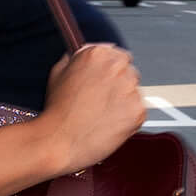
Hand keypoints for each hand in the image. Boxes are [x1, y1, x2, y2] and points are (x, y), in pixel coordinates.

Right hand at [38, 43, 145, 174]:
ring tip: (102, 115)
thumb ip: (76, 59)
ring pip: (135, 92)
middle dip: (119, 85)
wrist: (59, 141)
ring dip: (123, 101)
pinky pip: (138, 112)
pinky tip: (108, 124)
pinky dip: (127, 119)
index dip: (111, 71)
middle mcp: (116, 67)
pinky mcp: (138, 111)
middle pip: (129, 72)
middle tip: (101, 101)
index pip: (118, 55)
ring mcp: (129, 89)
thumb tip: (82, 55)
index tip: (106, 80)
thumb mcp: (58, 73)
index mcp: (97, 54)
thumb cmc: (57, 111)